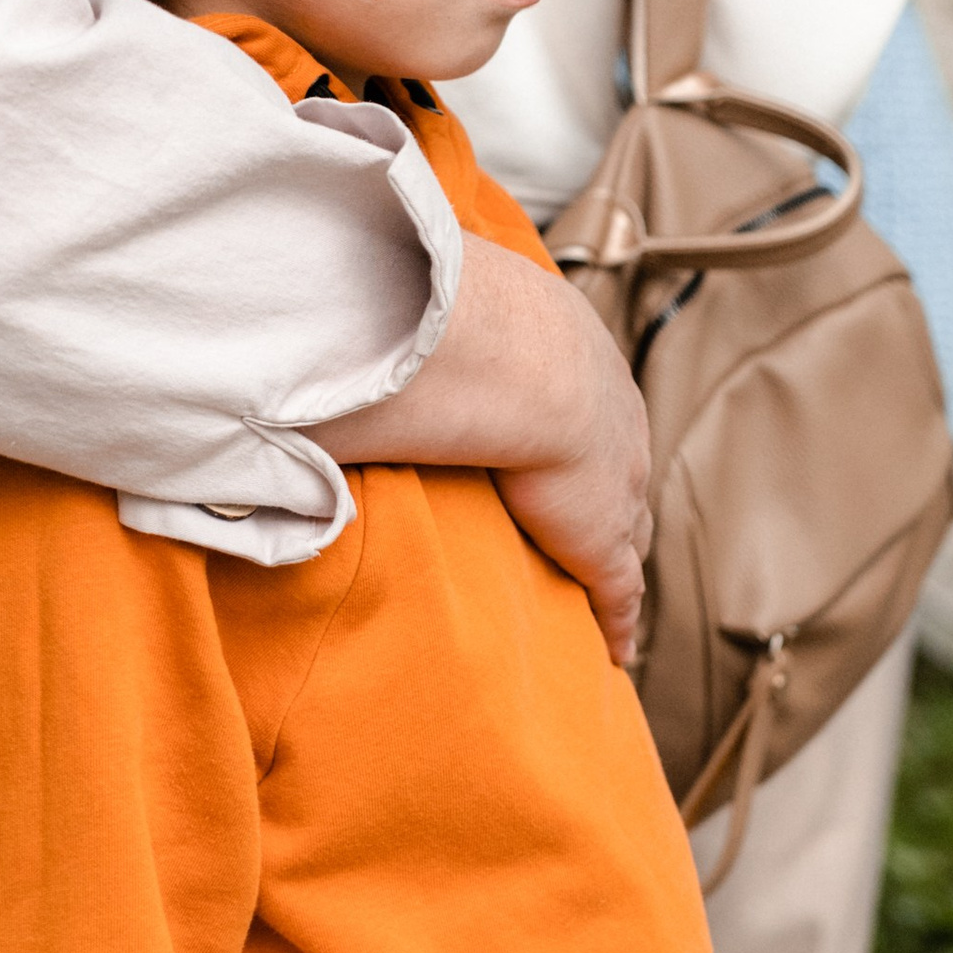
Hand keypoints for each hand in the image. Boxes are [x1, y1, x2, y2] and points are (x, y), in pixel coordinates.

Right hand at [317, 238, 650, 666]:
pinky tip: (613, 648)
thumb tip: (326, 309)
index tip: (560, 446)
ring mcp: (616, 483)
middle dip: (605, 491)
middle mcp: (613, 419)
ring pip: (626, 529)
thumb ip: (393, 319)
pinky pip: (620, 594)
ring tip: (598, 584)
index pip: (583, 403)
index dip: (571, 431)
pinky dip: (618, 621)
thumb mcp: (441, 304)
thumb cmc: (466, 320)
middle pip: (616, 469)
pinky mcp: (604, 542)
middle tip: (584, 513)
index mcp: (576, 357)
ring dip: (614, 552)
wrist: (522, 360)